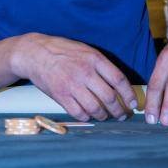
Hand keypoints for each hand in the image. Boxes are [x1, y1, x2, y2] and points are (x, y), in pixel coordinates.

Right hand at [11, 33, 137, 120]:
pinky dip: (86, 117)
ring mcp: (71, 85)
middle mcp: (84, 72)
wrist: (34, 53)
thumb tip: (119, 84)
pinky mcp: (60, 95)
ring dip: (103, 116)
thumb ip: (101, 65)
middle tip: (122, 115)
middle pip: (109, 97)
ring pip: (95, 108)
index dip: (129, 94)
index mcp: (94, 59)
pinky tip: (89, 115)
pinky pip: (78, 113)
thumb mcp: (85, 50)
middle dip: (119, 110)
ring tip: (106, 116)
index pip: (118, 80)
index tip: (133, 103)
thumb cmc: (62, 51)